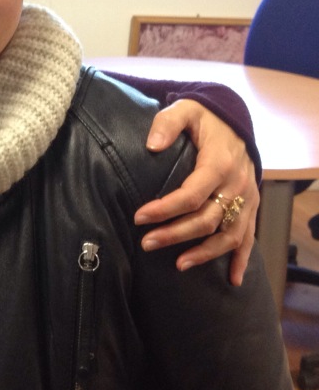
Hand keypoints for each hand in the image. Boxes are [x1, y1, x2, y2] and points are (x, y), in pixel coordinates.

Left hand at [133, 99, 258, 285]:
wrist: (234, 121)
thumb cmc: (204, 118)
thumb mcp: (185, 110)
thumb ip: (167, 124)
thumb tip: (151, 145)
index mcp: (219, 163)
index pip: (192, 194)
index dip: (165, 209)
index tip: (139, 217)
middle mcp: (237, 185)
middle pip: (207, 219)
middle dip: (176, 234)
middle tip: (146, 243)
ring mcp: (247, 199)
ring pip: (229, 234)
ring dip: (204, 253)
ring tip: (178, 265)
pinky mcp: (250, 206)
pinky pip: (249, 237)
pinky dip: (241, 259)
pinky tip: (232, 280)